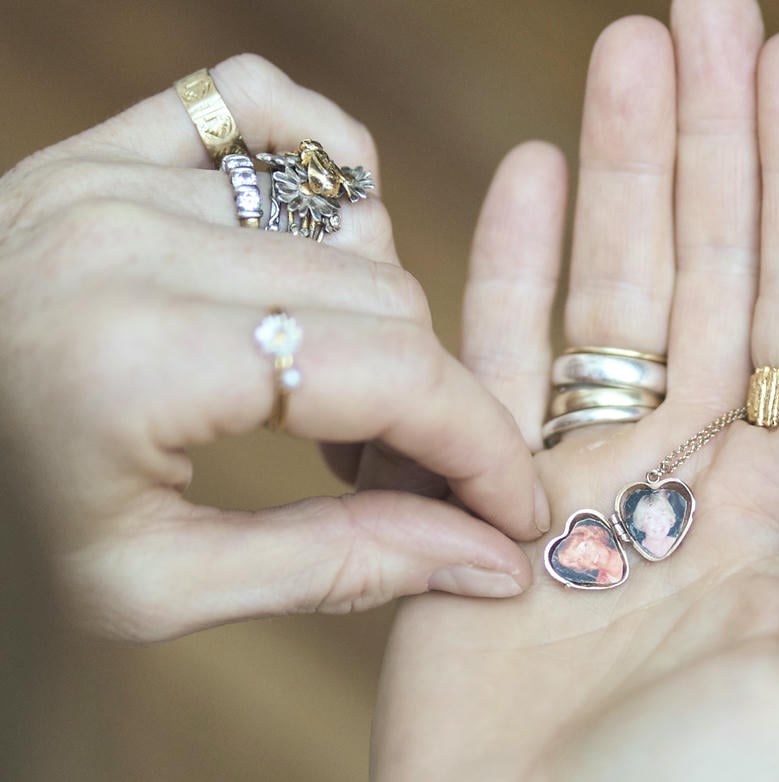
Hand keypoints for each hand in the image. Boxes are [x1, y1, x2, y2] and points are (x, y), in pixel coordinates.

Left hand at [0, 55, 546, 642]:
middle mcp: (134, 243)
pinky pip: (258, 102)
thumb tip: (484, 560)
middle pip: (387, 298)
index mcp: (137, 359)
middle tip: (402, 474)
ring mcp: (113, 180)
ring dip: (377, 309)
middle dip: (429, 400)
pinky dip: (321, 154)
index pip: (389, 374)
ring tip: (334, 388)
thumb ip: (330, 567)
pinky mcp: (99, 152)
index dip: (481, 445)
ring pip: (347, 216)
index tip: (513, 505)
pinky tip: (322, 233)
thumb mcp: (146, 590)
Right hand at [372, 1, 778, 779]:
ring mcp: (592, 477)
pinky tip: (524, 172)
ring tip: (624, 49)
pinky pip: (504, 358)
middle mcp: (700, 469)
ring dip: (618, 169)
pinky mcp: (491, 497)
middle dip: (713, 137)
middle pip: (716, 268)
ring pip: (614, 290)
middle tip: (703, 8)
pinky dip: (511, 266)